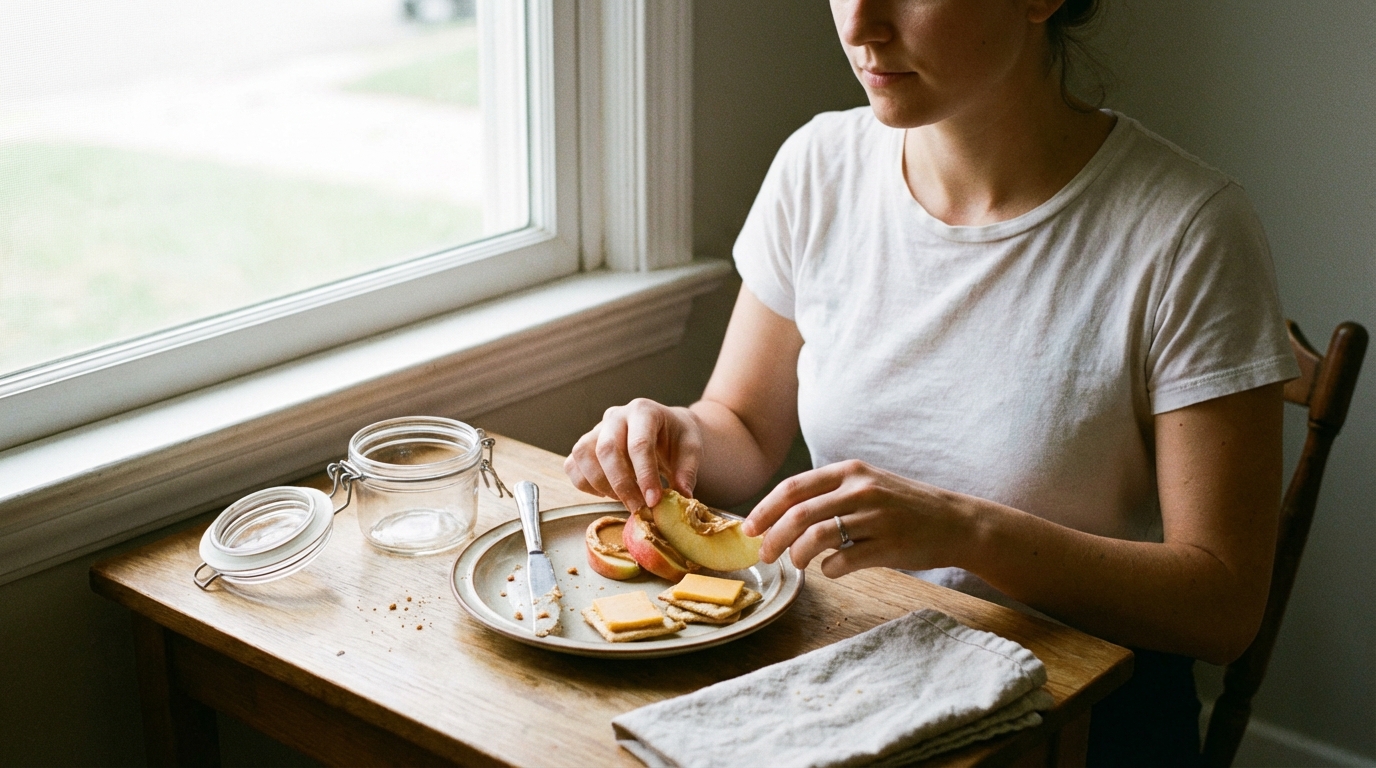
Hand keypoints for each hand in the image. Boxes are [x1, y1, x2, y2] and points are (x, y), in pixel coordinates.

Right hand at [564, 399, 702, 510]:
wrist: (664, 428)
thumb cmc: (676, 437)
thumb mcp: (692, 448)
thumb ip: (687, 471)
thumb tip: (682, 496)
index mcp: (643, 411)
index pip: (639, 443)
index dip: (645, 475)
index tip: (653, 501)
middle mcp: (615, 416)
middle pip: (607, 449)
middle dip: (622, 485)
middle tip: (638, 508)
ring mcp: (596, 429)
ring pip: (583, 455)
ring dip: (602, 484)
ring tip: (625, 500)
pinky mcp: (585, 446)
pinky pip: (572, 465)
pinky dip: (585, 484)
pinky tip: (608, 493)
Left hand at [741, 459, 978, 577]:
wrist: (956, 522)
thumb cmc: (904, 505)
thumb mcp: (867, 484)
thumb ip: (829, 494)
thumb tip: (781, 517)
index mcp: (850, 471)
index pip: (793, 488)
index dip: (765, 509)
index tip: (749, 528)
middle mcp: (861, 489)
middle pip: (799, 514)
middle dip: (773, 537)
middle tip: (765, 554)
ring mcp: (876, 517)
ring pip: (817, 537)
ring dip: (797, 555)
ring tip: (797, 564)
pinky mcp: (889, 546)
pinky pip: (844, 561)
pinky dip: (829, 569)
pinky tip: (830, 569)